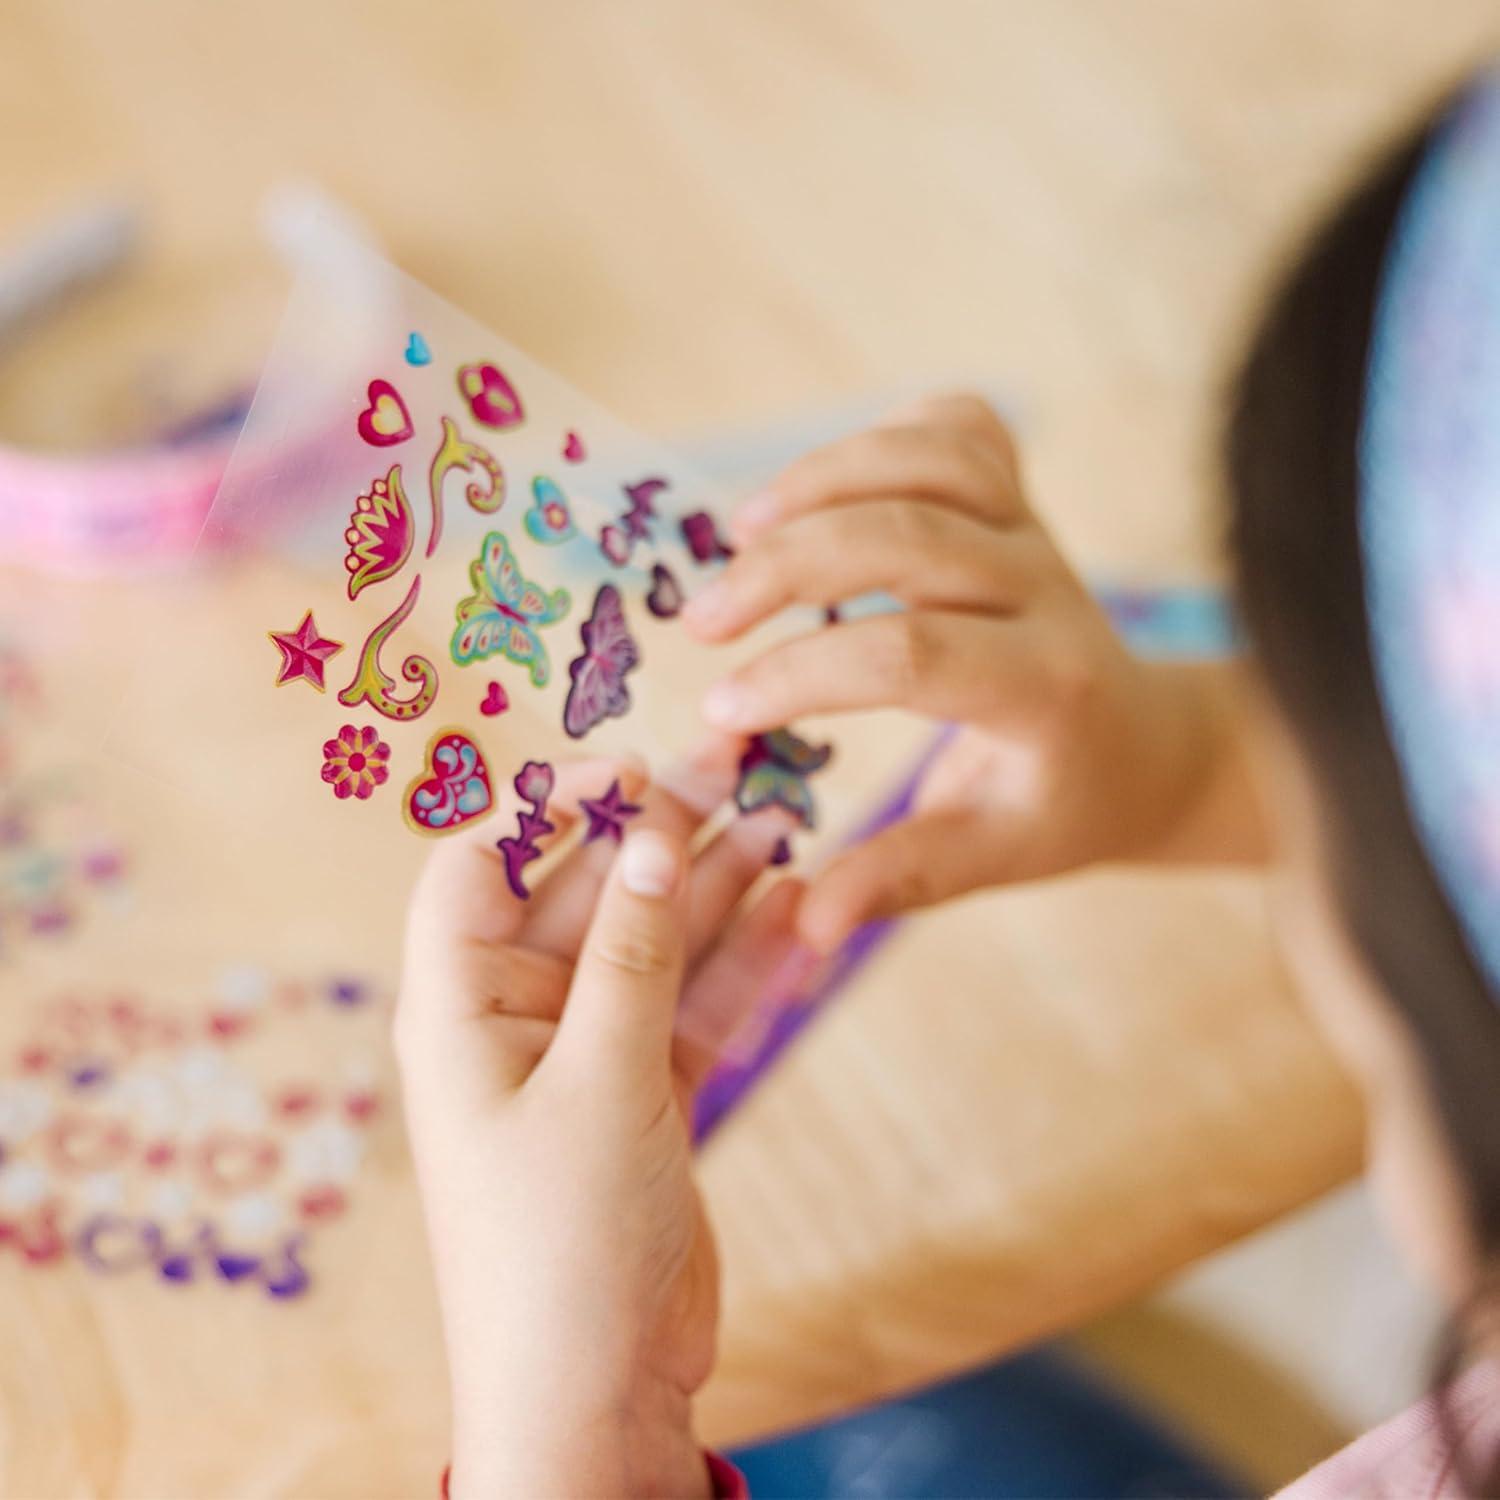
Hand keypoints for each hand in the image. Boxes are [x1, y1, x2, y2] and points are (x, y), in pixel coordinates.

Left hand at [397, 743, 803, 1498]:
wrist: (596, 1395)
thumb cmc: (561, 1244)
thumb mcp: (602, 1080)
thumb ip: (633, 955)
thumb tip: (652, 832)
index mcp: (461, 1007)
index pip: (482, 866)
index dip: (546, 806)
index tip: (629, 771)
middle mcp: (518, 1019)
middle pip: (588, 895)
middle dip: (659, 836)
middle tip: (737, 771)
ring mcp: (589, 1055)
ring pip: (654, 946)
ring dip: (712, 891)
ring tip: (781, 825)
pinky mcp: (648, 1094)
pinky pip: (694, 1005)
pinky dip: (739, 962)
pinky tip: (794, 909)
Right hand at [682, 394, 1263, 952]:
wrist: (1141, 741)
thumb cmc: (1058, 805)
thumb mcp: (992, 854)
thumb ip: (902, 879)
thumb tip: (803, 925)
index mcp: (1044, 688)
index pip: (911, 656)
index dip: (803, 674)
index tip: (722, 710)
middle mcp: (1046, 591)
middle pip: (907, 537)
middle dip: (784, 569)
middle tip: (702, 621)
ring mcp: (1036, 531)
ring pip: (932, 461)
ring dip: (822, 480)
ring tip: (740, 531)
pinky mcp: (1023, 498)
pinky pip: (959, 428)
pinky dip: (884, 436)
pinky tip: (824, 486)